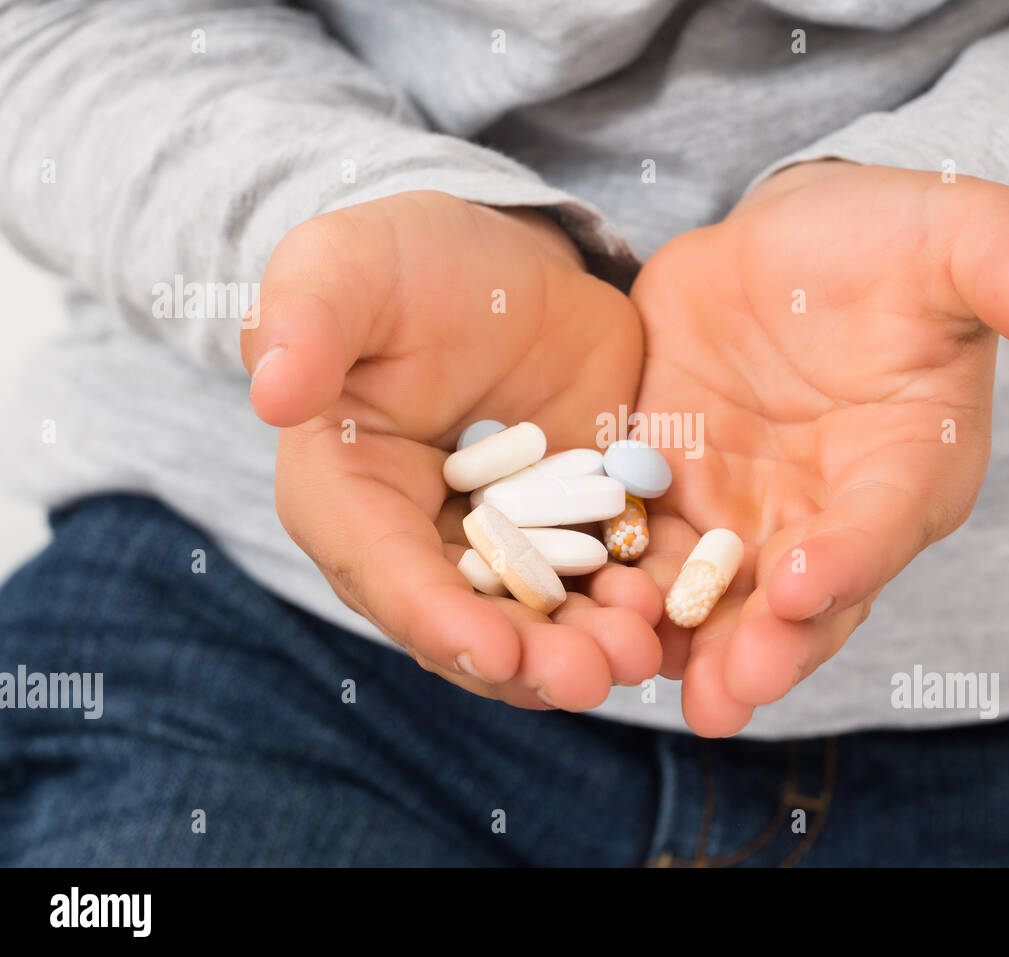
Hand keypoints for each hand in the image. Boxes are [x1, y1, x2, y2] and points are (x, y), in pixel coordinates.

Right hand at [241, 191, 661, 710]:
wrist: (506, 263)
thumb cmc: (406, 264)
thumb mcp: (346, 267)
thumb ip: (305, 320)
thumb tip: (271, 392)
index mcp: (347, 495)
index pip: (382, 572)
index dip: (435, 619)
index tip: (493, 650)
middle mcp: (421, 540)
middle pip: (467, 622)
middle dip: (525, 660)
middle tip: (586, 678)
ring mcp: (506, 544)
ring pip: (540, 618)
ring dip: (585, 648)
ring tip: (638, 653)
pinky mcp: (575, 529)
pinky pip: (604, 581)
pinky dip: (633, 600)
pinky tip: (672, 605)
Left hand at [630, 162, 1008, 735]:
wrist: (798, 248)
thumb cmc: (894, 243)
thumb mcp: (959, 233)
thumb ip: (1006, 262)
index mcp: (910, 469)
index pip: (883, 525)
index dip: (846, 558)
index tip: (799, 584)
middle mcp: (829, 514)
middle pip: (800, 598)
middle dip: (765, 647)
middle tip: (727, 694)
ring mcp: (747, 511)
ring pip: (716, 595)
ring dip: (683, 644)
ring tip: (643, 680)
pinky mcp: (673, 489)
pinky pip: (642, 547)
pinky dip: (616, 582)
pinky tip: (581, 612)